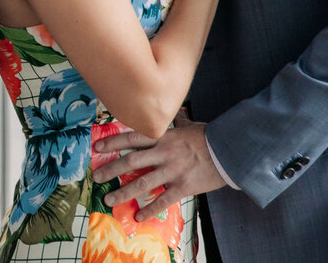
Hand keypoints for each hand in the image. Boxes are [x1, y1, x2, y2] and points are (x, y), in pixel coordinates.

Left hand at [91, 112, 226, 219]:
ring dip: (124, 192)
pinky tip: (138, 216)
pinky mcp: (183, 186)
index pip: (132, 138)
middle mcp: (164, 153)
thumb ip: (176, 121)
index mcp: (163, 137)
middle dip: (112, 169)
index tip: (97, 147)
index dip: (113, 142)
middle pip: (131, 160)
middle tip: (97, 177)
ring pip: (143, 182)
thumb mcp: (189, 125)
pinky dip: (149, 210)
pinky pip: (162, 200)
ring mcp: (173, 170)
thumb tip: (173, 111)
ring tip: (109, 199)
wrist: (230, 151)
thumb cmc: (208, 137)